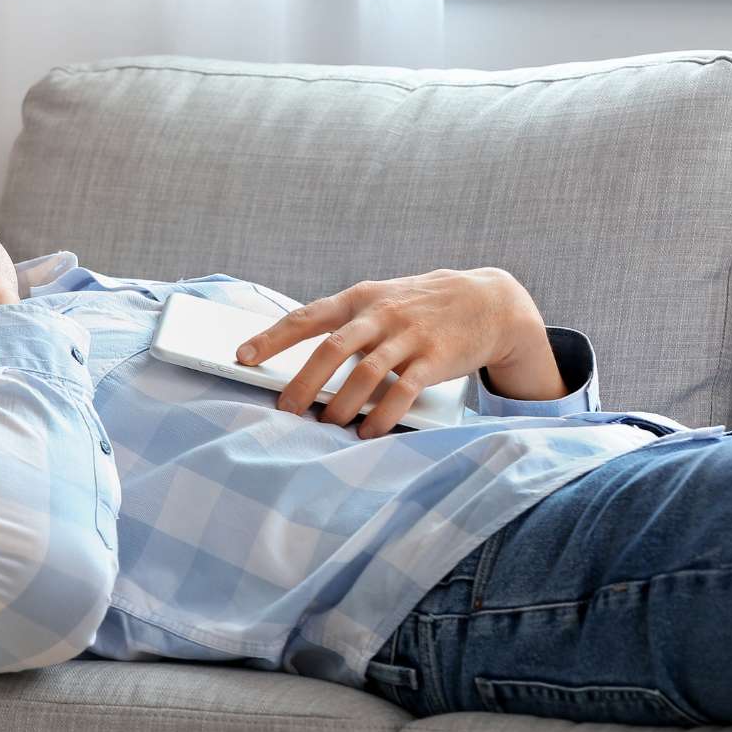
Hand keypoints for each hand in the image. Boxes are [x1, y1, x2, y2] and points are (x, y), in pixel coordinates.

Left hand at [233, 268, 550, 437]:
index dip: (272, 337)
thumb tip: (300, 363)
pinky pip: (402, 392)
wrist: (488, 301)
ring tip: (326, 427)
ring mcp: (408, 337)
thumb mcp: (381, 300)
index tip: (242, 356)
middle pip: (331, 349)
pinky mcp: (434, 359)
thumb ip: (345, 324)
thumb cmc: (420, 306)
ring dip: (341, 406)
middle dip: (303, 384)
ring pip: (364, 374)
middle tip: (285, 411)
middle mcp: (381, 315)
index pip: (306, 317)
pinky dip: (381, 416)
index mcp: (359, 299)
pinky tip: (366, 433)